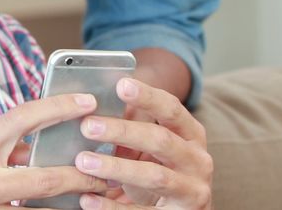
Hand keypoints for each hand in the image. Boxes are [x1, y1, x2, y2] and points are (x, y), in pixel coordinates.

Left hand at [72, 78, 211, 209]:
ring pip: (155, 176)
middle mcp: (197, 160)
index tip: (121, 84)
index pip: (172, 109)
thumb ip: (131, 122)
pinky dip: (112, 207)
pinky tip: (88, 199)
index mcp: (192, 134)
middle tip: (88, 125)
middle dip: (124, 131)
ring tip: (83, 161)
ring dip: (117, 168)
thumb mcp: (150, 144)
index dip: (148, 96)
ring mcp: (192, 190)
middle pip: (161, 141)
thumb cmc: (159, 167)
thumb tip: (96, 99)